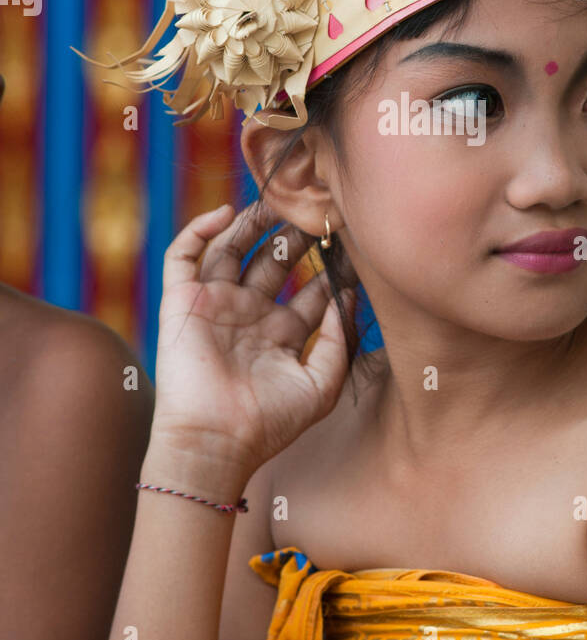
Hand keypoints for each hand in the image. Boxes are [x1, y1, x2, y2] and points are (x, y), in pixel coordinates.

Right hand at [151, 200, 357, 476]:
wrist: (215, 441)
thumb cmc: (268, 422)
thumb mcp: (321, 385)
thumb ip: (339, 340)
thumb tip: (346, 296)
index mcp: (281, 335)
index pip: (309, 289)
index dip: (330, 267)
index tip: (351, 244)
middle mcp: (249, 316)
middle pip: (273, 261)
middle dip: (295, 235)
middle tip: (317, 209)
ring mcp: (214, 306)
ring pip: (232, 248)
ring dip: (252, 222)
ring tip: (277, 198)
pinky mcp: (182, 301)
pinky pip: (183, 255)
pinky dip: (199, 229)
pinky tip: (225, 213)